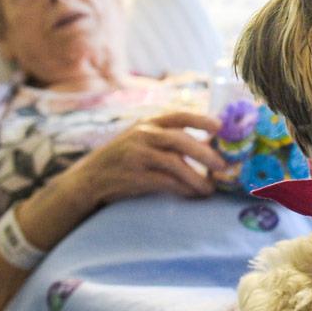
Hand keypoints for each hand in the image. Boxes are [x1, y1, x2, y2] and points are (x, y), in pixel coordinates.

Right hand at [64, 111, 227, 204]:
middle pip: (180, 140)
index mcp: (147, 123)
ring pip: (175, 163)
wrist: (89, 178)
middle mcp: (142, 135)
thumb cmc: (123, 160)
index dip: (201, 120)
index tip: (220, 127)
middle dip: (205, 153)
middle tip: (222, 166)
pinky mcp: (134, 176)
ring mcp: (136, 155)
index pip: (179, 116)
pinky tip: (192, 194)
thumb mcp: (141, 140)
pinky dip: (183, 189)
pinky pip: (165, 182)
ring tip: (209, 188)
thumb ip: (167, 139)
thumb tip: (207, 145)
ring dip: (196, 177)